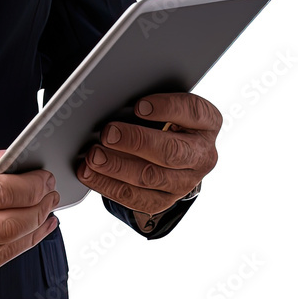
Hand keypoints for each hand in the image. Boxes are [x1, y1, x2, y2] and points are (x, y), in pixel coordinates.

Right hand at [0, 136, 59, 285]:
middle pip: (7, 223)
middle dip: (38, 207)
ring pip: (3, 249)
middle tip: (50, 194)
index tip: (42, 177)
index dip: (29, 185)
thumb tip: (1, 157)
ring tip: (47, 215)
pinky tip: (24, 236)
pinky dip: (12, 250)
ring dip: (32, 232)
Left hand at [76, 92, 221, 220]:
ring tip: (93, 156)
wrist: (176, 148)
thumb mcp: (166, 103)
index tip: (139, 106)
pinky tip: (91, 174)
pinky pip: (138, 198)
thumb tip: (113, 99)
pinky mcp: (167, 199)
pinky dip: (109, 185)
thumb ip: (149, 101)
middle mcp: (201, 154)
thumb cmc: (165, 116)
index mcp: (206, 123)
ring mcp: (186, 181)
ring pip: (151, 178)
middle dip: (136, 141)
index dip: (167, 108)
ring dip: (117, 167)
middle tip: (108, 133)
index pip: (193, 112)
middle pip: (171, 151)